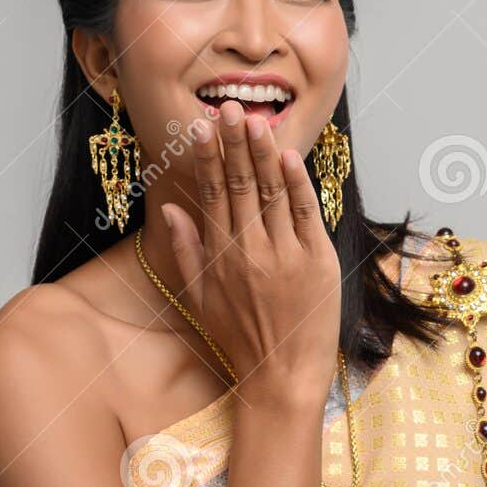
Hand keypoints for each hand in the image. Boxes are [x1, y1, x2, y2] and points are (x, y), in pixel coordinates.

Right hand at [161, 98, 341, 403]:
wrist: (282, 377)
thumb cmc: (240, 339)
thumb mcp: (200, 299)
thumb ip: (184, 251)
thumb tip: (170, 208)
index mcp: (219, 256)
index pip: (210, 194)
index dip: (206, 157)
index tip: (202, 127)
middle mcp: (248, 250)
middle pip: (239, 185)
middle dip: (235, 144)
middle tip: (232, 109)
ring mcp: (284, 255)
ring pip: (271, 193)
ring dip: (264, 154)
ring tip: (258, 120)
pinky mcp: (317, 262)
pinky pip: (306, 215)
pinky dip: (297, 185)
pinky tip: (288, 158)